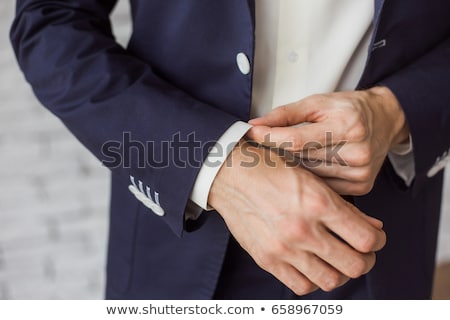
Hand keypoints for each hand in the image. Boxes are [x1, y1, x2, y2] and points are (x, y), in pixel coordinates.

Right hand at [209, 140, 385, 294]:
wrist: (230, 174)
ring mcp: (283, 248)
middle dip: (365, 260)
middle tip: (360, 251)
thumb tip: (373, 228)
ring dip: (340, 272)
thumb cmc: (271, 170)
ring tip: (336, 260)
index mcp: (318, 202)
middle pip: (354, 265)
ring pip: (331, 280)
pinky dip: (313, 280)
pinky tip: (312, 265)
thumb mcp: (312, 178)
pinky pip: (301, 286)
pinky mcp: (266, 259)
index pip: (366, 239)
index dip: (378, 241)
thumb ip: (343, 206)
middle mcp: (303, 229)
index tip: (374, 238)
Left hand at [247, 87, 409, 195]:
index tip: (250, 136)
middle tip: (260, 149)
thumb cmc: (348, 109)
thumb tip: (254, 125)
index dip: (270, 139)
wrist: (386, 120)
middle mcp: (357, 152)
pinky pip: (322, 186)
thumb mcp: (318, 102)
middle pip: (302, 160)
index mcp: (347, 125)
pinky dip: (308, 179)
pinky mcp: (361, 187)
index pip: (297, 140)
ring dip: (291, 168)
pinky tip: (302, 171)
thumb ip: (285, 114)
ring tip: (282, 159)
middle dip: (277, 153)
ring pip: (309, 176)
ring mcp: (360, 173)